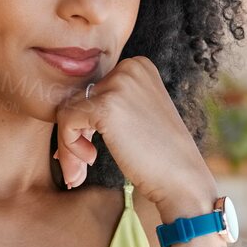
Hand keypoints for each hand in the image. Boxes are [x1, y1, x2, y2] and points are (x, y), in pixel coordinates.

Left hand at [52, 56, 214, 215]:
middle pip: (77, 99)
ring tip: (79, 172)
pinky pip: (66, 120)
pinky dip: (69, 146)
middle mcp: (129, 67)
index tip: (91, 150)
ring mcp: (118, 84)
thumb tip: (64, 109)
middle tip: (81, 168)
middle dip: (74, 136)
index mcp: (138, 66)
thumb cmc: (160, 156)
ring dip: (68, 146)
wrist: (182, 180)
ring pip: (68, 110)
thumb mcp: (137, 116)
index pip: (92, 90)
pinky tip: (91, 160)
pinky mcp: (105, 105)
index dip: (85, 123)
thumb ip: (109, 105)